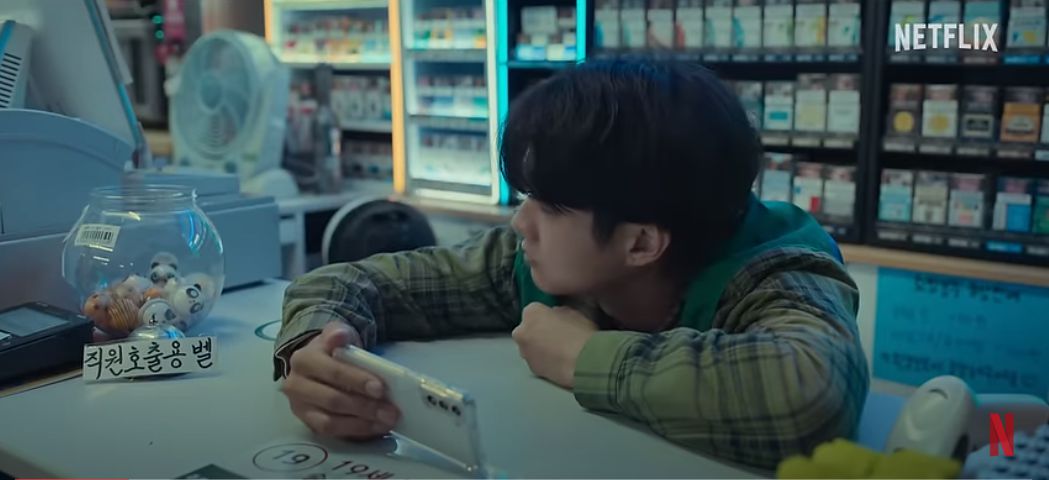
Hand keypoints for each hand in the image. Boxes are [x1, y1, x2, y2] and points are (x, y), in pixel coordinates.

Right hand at [281, 322, 400, 439]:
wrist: (319, 362)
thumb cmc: (333, 349)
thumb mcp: (337, 333)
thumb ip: (338, 332)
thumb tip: (339, 337)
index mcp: (303, 360)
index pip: (332, 372)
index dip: (357, 381)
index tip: (380, 388)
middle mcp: (296, 386)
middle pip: (332, 400)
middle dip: (364, 406)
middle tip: (390, 410)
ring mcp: (300, 408)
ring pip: (330, 422)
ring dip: (362, 423)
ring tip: (386, 421)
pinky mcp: (308, 423)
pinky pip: (332, 433)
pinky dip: (356, 431)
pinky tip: (376, 427)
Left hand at [512, 303, 598, 388]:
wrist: (583, 361)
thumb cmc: (580, 332)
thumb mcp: (573, 312)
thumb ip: (558, 312)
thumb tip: (554, 316)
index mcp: (531, 312)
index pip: (533, 311)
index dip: (545, 316)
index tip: (555, 322)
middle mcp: (521, 331)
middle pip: (527, 330)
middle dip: (538, 332)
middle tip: (556, 337)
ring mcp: (524, 352)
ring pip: (530, 347)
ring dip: (539, 348)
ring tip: (558, 352)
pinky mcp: (531, 369)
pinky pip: (536, 362)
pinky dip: (544, 362)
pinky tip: (558, 363)